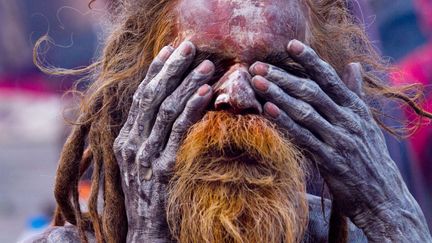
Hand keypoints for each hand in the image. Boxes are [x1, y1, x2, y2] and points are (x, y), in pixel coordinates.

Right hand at [113, 41, 213, 241]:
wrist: (147, 232)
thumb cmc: (149, 195)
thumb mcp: (142, 162)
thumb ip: (149, 136)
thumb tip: (167, 108)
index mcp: (125, 138)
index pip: (140, 96)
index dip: (156, 71)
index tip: (171, 50)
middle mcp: (131, 143)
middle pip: (152, 96)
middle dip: (172, 68)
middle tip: (191, 47)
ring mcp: (145, 156)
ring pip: (166, 109)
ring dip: (188, 83)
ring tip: (207, 65)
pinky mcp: (162, 168)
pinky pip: (179, 131)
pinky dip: (192, 108)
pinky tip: (206, 93)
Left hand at [249, 40, 430, 241]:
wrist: (383, 196)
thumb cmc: (369, 155)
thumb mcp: (366, 121)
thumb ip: (355, 93)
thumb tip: (353, 65)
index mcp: (355, 108)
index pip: (329, 78)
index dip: (309, 60)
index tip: (289, 45)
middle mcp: (348, 120)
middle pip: (311, 91)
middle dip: (283, 77)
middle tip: (258, 66)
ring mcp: (339, 139)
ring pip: (305, 112)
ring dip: (279, 96)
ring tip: (257, 83)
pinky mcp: (331, 160)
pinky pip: (304, 138)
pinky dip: (286, 123)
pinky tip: (269, 111)